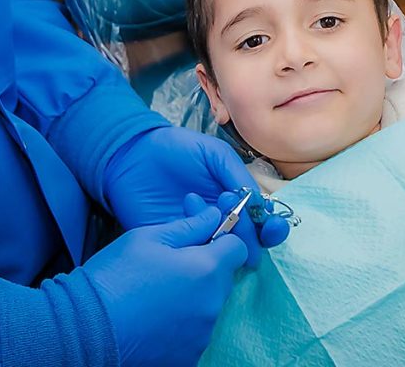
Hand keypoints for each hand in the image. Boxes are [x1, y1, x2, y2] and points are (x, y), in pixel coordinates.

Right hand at [82, 198, 247, 366]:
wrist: (88, 326)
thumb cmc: (116, 275)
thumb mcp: (148, 237)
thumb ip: (189, 226)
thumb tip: (214, 216)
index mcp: (206, 270)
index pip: (238, 249)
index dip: (222, 238)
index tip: (201, 237)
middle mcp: (212, 306)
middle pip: (222, 279)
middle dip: (204, 266)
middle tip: (169, 261)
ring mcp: (201, 336)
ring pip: (208, 305)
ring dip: (193, 295)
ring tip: (156, 290)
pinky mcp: (188, 358)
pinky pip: (194, 331)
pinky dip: (181, 322)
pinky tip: (154, 314)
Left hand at [103, 126, 266, 260]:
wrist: (133, 154)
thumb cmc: (176, 149)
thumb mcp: (213, 152)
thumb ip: (236, 175)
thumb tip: (260, 207)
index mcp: (234, 199)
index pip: (261, 222)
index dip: (271, 228)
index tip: (270, 226)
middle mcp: (220, 221)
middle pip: (247, 242)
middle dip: (248, 236)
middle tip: (234, 222)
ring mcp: (198, 235)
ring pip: (222, 251)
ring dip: (220, 231)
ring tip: (198, 200)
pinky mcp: (175, 245)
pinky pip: (193, 255)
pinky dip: (196, 237)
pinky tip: (186, 207)